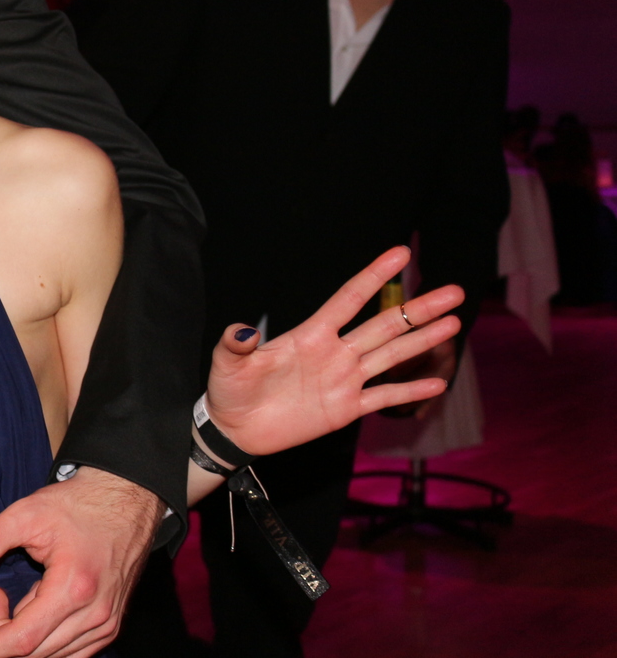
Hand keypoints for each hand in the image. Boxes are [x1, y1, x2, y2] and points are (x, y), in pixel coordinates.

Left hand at [0, 468, 158, 657]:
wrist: (125, 502)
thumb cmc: (77, 505)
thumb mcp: (27, 513)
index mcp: (73, 588)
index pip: (22, 639)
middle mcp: (95, 615)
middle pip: (34, 653)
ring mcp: (106, 624)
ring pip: (52, 657)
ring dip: (21, 638)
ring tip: (14, 597)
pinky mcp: (109, 626)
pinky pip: (71, 654)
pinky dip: (43, 644)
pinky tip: (33, 611)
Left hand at [205, 246, 462, 458]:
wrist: (236, 428)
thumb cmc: (230, 390)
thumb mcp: (227, 364)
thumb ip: (234, 344)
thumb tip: (241, 329)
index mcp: (310, 334)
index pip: (349, 299)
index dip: (374, 276)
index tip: (400, 253)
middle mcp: (334, 352)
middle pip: (384, 324)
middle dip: (419, 307)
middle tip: (454, 291)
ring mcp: (344, 379)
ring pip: (392, 355)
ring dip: (423, 340)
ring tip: (455, 323)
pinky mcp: (346, 408)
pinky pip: (384, 396)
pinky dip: (410, 389)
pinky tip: (438, 381)